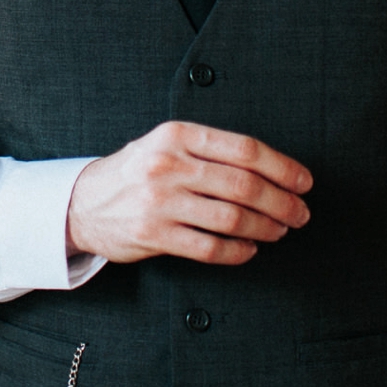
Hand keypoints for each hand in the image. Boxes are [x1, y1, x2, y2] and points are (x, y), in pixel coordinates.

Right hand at [64, 121, 311, 264]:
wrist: (83, 201)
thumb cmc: (136, 172)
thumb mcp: (167, 144)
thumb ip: (211, 150)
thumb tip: (273, 170)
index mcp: (178, 134)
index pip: (245, 149)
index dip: (282, 167)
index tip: (304, 182)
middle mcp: (169, 164)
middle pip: (244, 186)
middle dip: (282, 203)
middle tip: (299, 214)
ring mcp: (160, 201)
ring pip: (232, 218)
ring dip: (265, 228)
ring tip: (278, 231)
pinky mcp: (153, 234)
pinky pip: (209, 248)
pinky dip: (237, 252)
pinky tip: (249, 250)